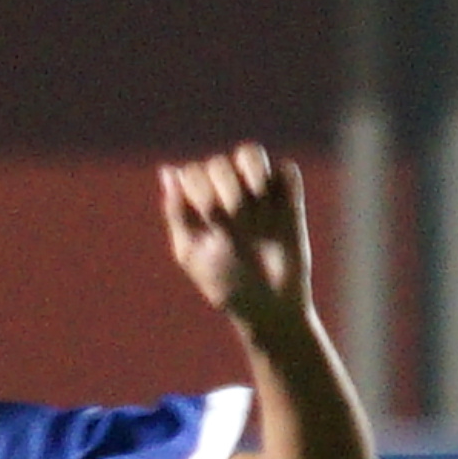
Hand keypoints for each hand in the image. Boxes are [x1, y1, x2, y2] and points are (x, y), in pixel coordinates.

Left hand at [161, 145, 310, 334]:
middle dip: (225, 184)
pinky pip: (286, 171)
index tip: (209, 213)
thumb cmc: (224, 284)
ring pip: (250, 153)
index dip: (198, 186)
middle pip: (218, 163)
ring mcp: (258, 195)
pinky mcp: (290, 200)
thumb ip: (178, 212)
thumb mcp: (192, 252)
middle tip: (235, 214)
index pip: (191, 173)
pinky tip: (278, 203)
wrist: (269, 304)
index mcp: (197, 208)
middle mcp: (225, 195)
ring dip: (251, 167)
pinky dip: (281, 179)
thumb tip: (168, 170)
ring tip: (256, 193)